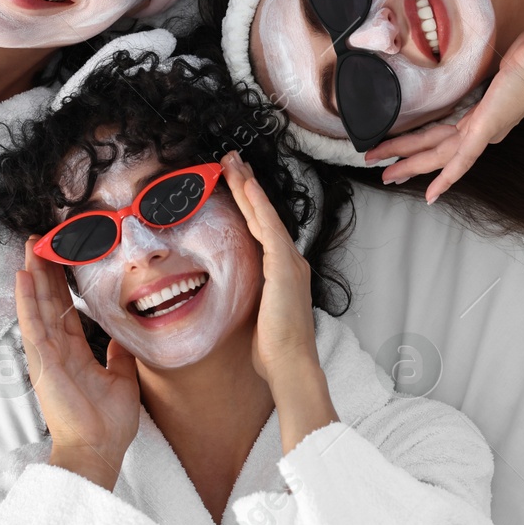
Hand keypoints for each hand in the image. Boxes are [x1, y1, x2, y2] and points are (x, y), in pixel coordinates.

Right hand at [16, 239, 139, 489]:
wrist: (100, 450)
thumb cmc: (109, 423)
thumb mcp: (122, 379)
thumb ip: (118, 355)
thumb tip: (124, 337)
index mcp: (74, 353)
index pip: (66, 309)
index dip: (62, 283)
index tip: (60, 258)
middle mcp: (57, 350)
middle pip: (48, 302)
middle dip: (44, 270)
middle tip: (40, 240)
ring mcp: (47, 355)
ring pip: (38, 307)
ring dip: (33, 276)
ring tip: (29, 247)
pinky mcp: (42, 363)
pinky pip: (32, 325)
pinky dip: (26, 301)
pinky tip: (23, 277)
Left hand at [219, 151, 318, 380]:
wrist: (291, 364)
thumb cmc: (272, 348)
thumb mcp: (256, 312)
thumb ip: (250, 293)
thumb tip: (234, 289)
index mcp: (283, 271)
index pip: (263, 227)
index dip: (249, 202)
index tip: (235, 182)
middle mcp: (290, 261)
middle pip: (265, 214)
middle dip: (247, 185)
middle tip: (232, 159)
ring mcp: (289, 262)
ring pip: (265, 214)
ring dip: (248, 186)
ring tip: (233, 162)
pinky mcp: (284, 267)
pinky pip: (268, 228)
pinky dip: (258, 205)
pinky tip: (246, 186)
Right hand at [366, 26, 523, 202]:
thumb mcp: (497, 71)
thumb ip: (483, 77)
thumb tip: (476, 71)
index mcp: (481, 121)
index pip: (444, 138)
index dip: (422, 149)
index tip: (405, 158)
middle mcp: (481, 132)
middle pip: (435, 151)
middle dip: (405, 162)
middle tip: (381, 174)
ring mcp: (483, 133)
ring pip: (439, 155)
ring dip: (410, 166)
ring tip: (387, 175)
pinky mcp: (486, 130)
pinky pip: (462, 159)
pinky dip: (446, 178)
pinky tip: (431, 193)